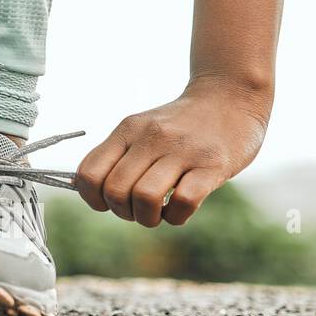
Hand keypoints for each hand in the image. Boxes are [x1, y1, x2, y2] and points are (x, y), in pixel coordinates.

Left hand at [75, 76, 270, 226]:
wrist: (230, 98)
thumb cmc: (180, 125)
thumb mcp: (141, 128)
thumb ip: (116, 154)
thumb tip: (86, 188)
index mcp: (128, 130)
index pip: (88, 173)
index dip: (92, 199)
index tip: (108, 203)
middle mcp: (151, 137)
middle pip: (115, 190)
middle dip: (122, 212)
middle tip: (138, 209)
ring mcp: (183, 150)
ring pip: (145, 197)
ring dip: (147, 218)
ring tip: (157, 213)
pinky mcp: (213, 165)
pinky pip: (183, 201)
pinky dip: (176, 217)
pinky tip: (180, 211)